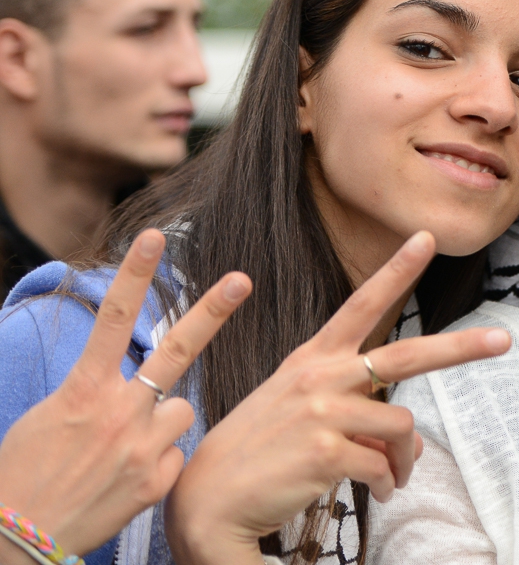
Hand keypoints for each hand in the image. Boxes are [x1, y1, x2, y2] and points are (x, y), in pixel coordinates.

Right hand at [0, 230, 249, 562]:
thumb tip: (126, 381)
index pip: (113, 320)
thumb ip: (93, 392)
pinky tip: (126, 480)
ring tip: (122, 451)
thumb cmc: (24, 475)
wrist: (18, 539)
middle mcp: (119, 412)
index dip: (134, 275)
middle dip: (213, 311)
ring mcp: (143, 446)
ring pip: (181, 411)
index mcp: (83, 391)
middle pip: (176, 349)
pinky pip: (176, 454)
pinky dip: (158, 462)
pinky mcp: (159, 480)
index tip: (152, 239)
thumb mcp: (49, 418)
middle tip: (242, 279)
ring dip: (162, 422)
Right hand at [164, 231, 511, 564]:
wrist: (206, 501)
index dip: (396, 270)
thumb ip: (354, 408)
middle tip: (504, 340)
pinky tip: (376, 492)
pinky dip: (387, 483)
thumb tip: (411, 439)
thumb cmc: (258, 453)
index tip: (425, 238)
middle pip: (407, 356)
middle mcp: (320, 377)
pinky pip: (383, 466)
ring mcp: (322, 412)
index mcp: (313, 359)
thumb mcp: (301, 412)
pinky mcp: (325, 451)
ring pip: (401, 428)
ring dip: (405, 461)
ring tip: (393, 478)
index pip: (361, 305)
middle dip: (461, 348)